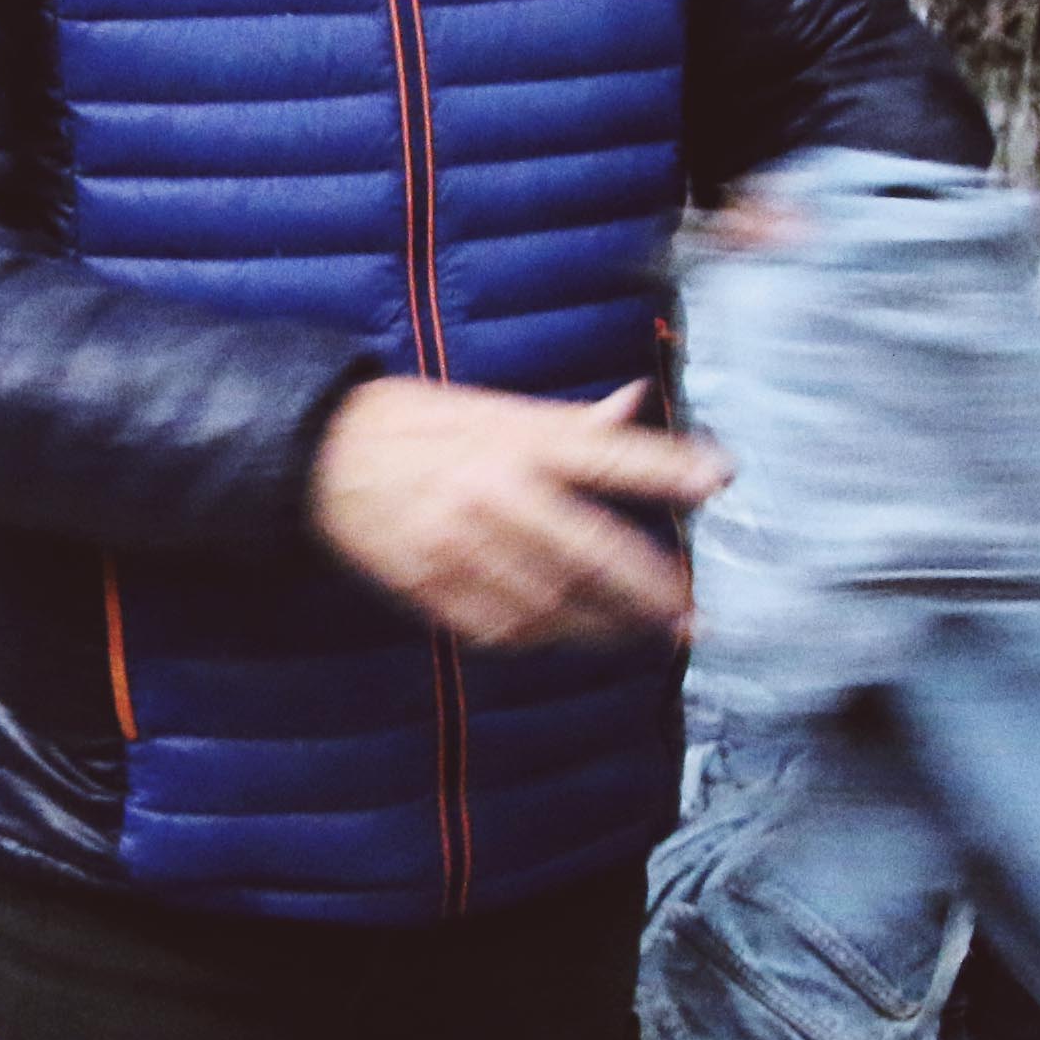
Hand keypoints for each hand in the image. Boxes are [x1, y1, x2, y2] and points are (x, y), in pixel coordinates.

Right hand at [307, 379, 729, 649]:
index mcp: (515, 437)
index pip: (607, 452)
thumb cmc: (417, 424)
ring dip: (605, 627)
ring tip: (645, 634)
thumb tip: (640, 400)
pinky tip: (575, 636)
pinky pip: (504, 628)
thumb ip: (571, 423)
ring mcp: (460, 545)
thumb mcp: (492, 409)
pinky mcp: (432, 587)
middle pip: (590, 551)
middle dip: (649, 589)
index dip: (667, 466)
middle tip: (690, 614)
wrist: (318, 456)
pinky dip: (547, 638)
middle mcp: (492, 490)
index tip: (721, 478)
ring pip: (552, 603)